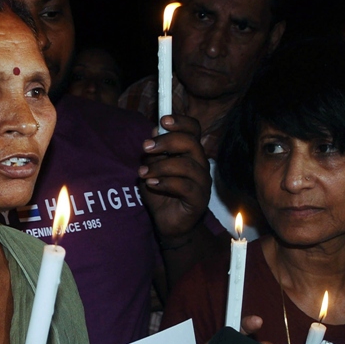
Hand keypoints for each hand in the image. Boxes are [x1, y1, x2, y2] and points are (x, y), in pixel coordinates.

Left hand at [139, 115, 211, 240]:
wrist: (168, 222)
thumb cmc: (161, 192)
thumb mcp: (152, 169)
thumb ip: (154, 153)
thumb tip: (154, 132)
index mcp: (191, 153)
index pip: (194, 130)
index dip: (181, 122)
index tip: (163, 120)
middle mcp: (200, 164)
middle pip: (191, 143)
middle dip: (166, 141)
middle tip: (145, 147)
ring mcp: (202, 182)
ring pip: (186, 165)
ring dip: (160, 166)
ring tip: (142, 172)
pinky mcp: (199, 199)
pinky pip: (184, 186)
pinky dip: (165, 183)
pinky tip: (151, 183)